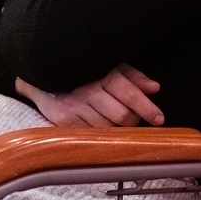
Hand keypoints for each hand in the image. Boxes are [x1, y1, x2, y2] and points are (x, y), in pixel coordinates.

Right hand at [16, 65, 163, 126]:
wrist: (41, 69)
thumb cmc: (82, 68)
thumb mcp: (108, 65)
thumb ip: (132, 76)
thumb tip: (154, 88)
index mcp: (102, 75)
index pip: (129, 93)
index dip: (146, 108)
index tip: (159, 118)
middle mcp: (88, 90)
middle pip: (122, 116)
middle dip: (132, 119)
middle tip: (132, 116)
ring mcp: (75, 106)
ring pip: (107, 128)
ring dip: (114, 126)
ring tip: (108, 114)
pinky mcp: (63, 120)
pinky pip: (91, 134)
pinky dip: (97, 131)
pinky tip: (93, 119)